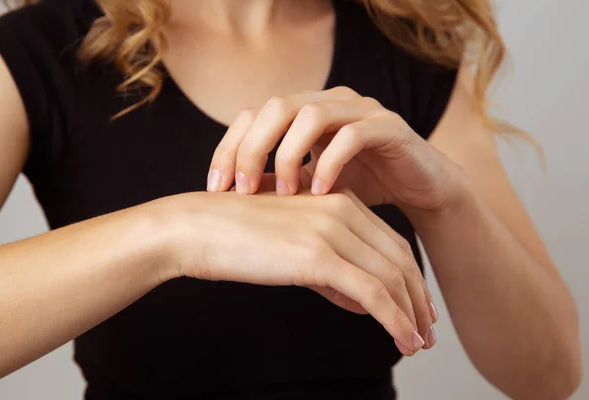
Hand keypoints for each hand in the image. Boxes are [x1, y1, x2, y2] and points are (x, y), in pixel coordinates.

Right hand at [158, 189, 437, 354]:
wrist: (194, 228)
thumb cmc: (234, 237)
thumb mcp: (291, 245)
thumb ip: (329, 268)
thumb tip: (362, 302)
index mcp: (336, 200)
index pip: (390, 242)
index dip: (411, 277)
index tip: (419, 305)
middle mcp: (341, 210)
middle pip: (399, 258)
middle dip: (418, 298)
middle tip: (428, 329)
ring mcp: (331, 230)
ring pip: (391, 277)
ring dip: (412, 314)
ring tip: (419, 343)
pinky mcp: (317, 255)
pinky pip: (372, 292)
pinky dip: (395, 319)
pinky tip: (404, 340)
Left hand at [206, 86, 461, 209]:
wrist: (419, 187)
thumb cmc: (361, 186)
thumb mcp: (310, 186)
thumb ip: (277, 182)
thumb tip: (230, 194)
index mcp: (303, 111)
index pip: (252, 115)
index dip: (229, 147)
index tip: (215, 187)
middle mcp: (328, 101)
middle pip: (275, 107)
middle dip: (252, 149)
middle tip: (242, 189)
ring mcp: (358, 109)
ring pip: (310, 113)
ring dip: (289, 154)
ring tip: (286, 194)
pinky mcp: (387, 126)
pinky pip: (351, 135)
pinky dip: (330, 162)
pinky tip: (321, 192)